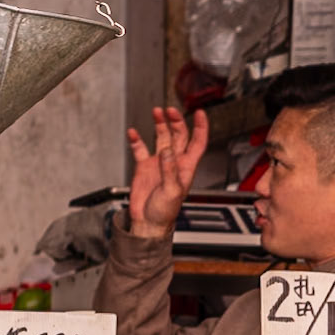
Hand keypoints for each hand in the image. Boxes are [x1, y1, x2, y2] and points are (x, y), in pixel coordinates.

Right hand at [126, 106, 208, 239]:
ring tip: (157, 113)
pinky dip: (137, 140)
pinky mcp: (144, 167)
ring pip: (161, 138)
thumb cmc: (164, 213)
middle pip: (179, 135)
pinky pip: (141, 149)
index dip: (201, 127)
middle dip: (176, 121)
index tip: (200, 113)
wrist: (148, 223)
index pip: (197, 142)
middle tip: (171, 111)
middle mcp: (173, 162)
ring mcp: (158, 163)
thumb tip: (167, 152)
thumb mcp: (172, 192)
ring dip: (160, 125)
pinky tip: (133, 133)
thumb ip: (170, 171)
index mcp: (186, 167)